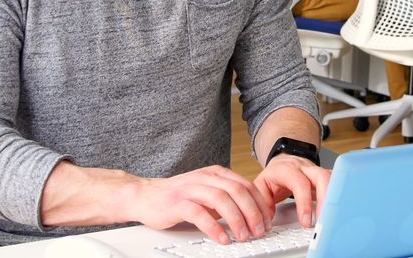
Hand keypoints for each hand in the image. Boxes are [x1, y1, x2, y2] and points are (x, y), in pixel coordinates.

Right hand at [131, 165, 274, 244]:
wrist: (145, 195)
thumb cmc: (178, 196)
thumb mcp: (207, 191)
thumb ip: (227, 196)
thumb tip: (254, 213)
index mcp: (216, 173)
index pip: (246, 185)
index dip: (260, 203)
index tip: (267, 220)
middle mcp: (205, 178)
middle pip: (237, 191)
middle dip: (253, 212)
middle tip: (260, 230)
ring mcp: (191, 189)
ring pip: (221, 200)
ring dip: (236, 220)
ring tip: (243, 236)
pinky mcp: (177, 203)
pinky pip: (200, 214)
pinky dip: (214, 228)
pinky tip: (222, 239)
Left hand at [253, 155, 330, 227]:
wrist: (283, 161)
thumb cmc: (273, 176)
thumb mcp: (260, 186)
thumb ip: (262, 203)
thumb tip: (267, 220)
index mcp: (287, 169)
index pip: (299, 183)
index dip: (304, 202)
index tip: (306, 221)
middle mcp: (305, 168)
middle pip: (321, 177)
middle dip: (325, 201)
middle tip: (322, 222)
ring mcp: (317, 171)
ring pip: (332, 179)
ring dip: (333, 200)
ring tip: (330, 219)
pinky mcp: (325, 178)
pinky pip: (336, 184)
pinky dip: (337, 198)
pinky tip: (334, 212)